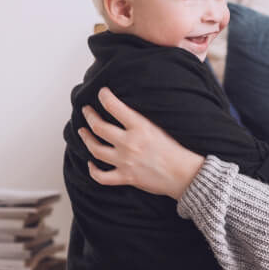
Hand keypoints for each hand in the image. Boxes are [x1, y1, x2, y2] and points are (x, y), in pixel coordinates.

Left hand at [78, 87, 205, 200]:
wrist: (185, 174)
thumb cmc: (179, 150)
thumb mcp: (162, 125)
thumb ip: (142, 119)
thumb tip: (129, 110)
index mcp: (140, 127)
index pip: (114, 106)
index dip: (104, 97)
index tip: (101, 93)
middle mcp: (129, 143)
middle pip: (99, 127)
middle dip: (89, 116)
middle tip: (86, 110)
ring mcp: (125, 161)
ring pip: (95, 149)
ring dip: (86, 139)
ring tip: (83, 132)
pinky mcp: (126, 177)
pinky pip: (102, 176)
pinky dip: (93, 170)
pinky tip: (90, 164)